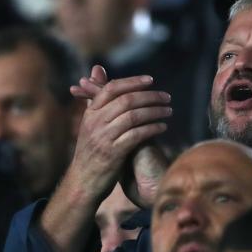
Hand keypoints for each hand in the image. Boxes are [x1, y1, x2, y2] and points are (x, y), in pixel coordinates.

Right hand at [66, 65, 171, 203]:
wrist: (82, 183)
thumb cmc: (91, 151)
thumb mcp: (90, 123)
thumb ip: (96, 97)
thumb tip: (98, 68)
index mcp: (90, 113)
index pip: (112, 89)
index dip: (132, 82)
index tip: (151, 80)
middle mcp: (95, 123)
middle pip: (126, 100)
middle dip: (150, 96)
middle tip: (166, 97)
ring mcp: (104, 138)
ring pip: (133, 116)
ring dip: (155, 111)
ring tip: (169, 111)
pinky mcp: (113, 153)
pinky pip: (137, 135)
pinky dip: (152, 128)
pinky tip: (163, 127)